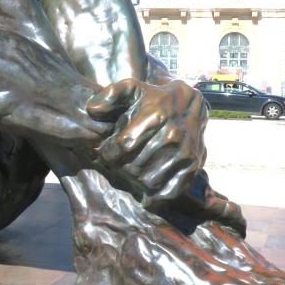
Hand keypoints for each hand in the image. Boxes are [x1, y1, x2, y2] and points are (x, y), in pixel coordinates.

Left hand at [86, 78, 207, 205]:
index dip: (108, 153)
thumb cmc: (154, 98)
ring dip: (134, 182)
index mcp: (154, 116)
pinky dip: (154, 196)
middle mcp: (171, 136)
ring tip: (129, 173)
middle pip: (134, 166)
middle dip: (119, 168)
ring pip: (149, 182)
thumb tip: (92, 110)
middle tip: (116, 164)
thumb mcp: (132, 89)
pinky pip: (169, 191)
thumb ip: (110, 95)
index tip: (105, 152)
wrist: (190, 104)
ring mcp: (184, 153)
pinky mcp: (192, 167)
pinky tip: (145, 190)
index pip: (123, 146)